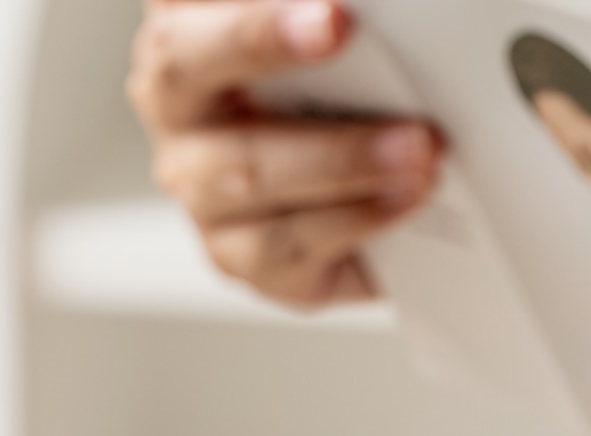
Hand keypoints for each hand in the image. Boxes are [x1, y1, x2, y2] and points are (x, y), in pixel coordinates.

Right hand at [127, 0, 439, 307]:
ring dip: (340, 154)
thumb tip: (363, 3)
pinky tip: (403, 197)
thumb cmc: (337, 105)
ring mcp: (197, 188)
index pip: (176, 1)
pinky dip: (355, 216)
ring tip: (417, 146)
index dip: (234, 2)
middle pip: (181, 64)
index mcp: (182, 27)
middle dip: (260, 39)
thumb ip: (321, 21)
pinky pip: (287, 241)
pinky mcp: (238, 256)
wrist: (364, 213)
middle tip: (338, 25)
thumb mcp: (329, 49)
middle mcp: (174, 107)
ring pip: (247, 168)